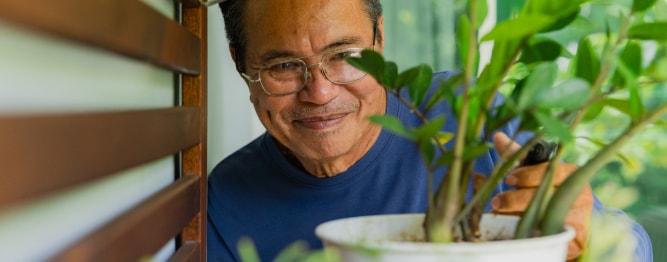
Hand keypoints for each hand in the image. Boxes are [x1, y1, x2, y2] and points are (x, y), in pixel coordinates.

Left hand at [490, 132, 593, 260]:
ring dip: (520, 216)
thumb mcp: (533, 172)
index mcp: (571, 172)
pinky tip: (517, 231)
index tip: (509, 179)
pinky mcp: (577, 235)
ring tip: (500, 215)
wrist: (569, 222)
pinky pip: (552, 234)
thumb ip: (518, 156)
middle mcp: (580, 192)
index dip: (528, 175)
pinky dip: (532, 233)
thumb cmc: (548, 191)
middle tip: (497, 201)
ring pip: (547, 215)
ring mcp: (581, 214)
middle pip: (548, 194)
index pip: (551, 170)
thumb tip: (497, 137)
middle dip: (518, 198)